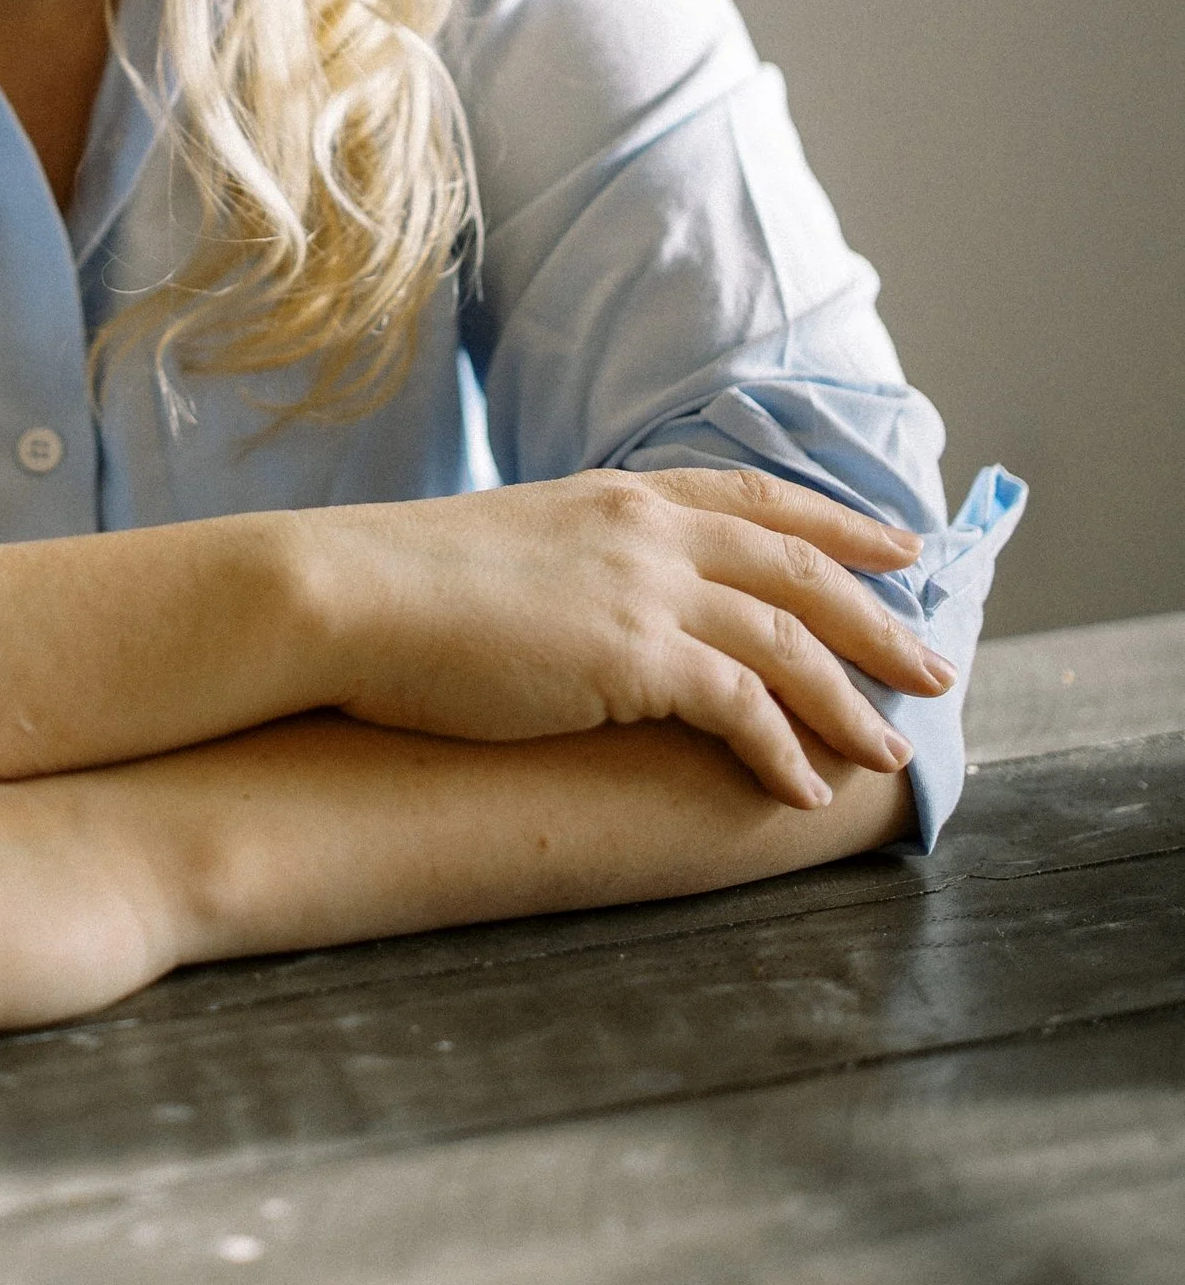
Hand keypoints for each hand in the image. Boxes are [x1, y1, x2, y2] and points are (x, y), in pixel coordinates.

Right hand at [314, 465, 950, 808]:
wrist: (346, 594)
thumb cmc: (400, 584)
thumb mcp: (510, 545)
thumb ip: (574, 558)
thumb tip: (592, 597)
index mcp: (619, 494)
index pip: (757, 497)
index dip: (837, 522)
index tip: (900, 545)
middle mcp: (648, 529)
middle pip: (799, 567)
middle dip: (879, 617)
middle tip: (937, 661)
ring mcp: (646, 590)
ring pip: (790, 640)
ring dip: (851, 699)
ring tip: (895, 750)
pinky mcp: (634, 658)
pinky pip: (743, 708)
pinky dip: (785, 749)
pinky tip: (805, 790)